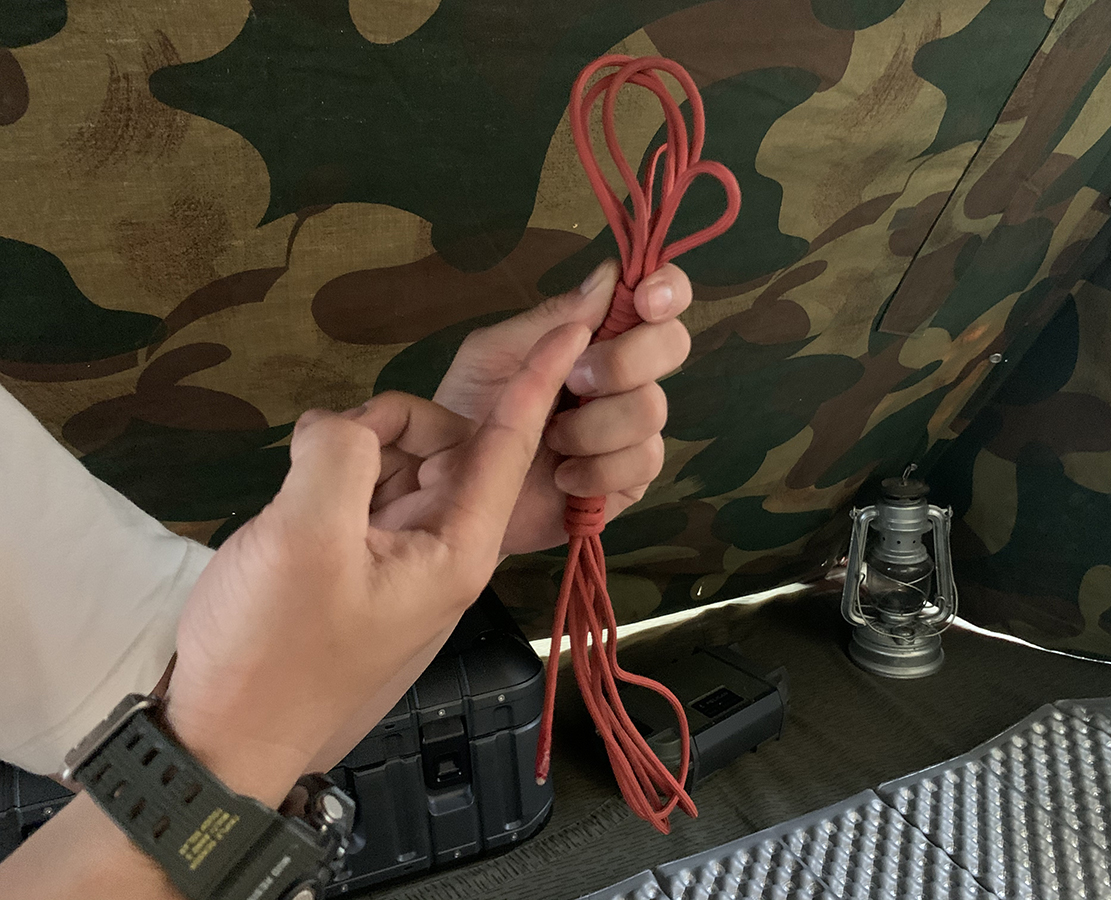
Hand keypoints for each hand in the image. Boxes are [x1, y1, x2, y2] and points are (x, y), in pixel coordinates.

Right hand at [162, 325, 590, 805]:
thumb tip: (342, 425)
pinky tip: (295, 494)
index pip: (511, 447)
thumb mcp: (305, 539)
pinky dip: (333, 474)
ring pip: (398, 462)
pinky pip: (363, 490)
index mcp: (457, 549)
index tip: (574, 325)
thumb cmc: (275, 652)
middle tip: (324, 445)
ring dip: (353, 451)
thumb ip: (340, 454)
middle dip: (392, 424)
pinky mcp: (357, 560)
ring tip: (298, 485)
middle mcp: (441, 547)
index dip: (539, 381)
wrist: (225, 739)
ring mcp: (398, 554)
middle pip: (445, 445)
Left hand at [428, 261, 692, 554]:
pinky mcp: (631, 480)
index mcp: (596, 335)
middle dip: (624, 360)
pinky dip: (597, 469)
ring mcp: (632, 429)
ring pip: (652, 408)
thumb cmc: (467, 413)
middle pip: (672, 344)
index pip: (658, 297)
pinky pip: (643, 462)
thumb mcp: (493, 354)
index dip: (667, 289)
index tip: (645, 301)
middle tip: (575, 380)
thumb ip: (550, 319)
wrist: (453, 491)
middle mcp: (625, 375)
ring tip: (549, 440)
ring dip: (593, 425)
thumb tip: (610, 275)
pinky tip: (563, 478)